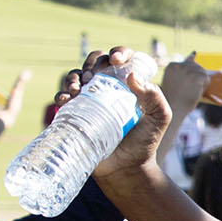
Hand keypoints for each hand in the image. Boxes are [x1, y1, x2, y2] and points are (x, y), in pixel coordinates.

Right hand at [70, 48, 172, 181]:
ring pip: (76, 76)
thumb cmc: (145, 142)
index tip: (117, 60)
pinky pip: (63, 96)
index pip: (121, 59)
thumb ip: (155, 97)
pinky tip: (66, 99)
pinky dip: (62, 93)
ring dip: (74, 76)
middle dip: (93, 63)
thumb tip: (132, 76)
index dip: (118, 53)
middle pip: (95, 62)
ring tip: (79, 89)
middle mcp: (107, 88)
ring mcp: (89, 99)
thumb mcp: (159, 119)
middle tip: (94, 76)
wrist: (126, 168)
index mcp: (127, 84)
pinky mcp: (75, 112)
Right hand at [160, 53, 209, 115]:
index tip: (182, 84)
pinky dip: (204, 86)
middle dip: (195, 77)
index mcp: (172, 65)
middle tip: (188, 89)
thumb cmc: (173, 98)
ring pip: (202, 72)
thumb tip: (193, 55)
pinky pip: (206, 79)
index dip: (188, 76)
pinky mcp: (198, 76)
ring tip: (191, 91)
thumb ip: (182, 68)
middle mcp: (180, 65)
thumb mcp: (175, 80)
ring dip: (200, 82)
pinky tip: (196, 92)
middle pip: (196, 66)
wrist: (173, 108)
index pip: (187, 64)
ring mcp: (189, 70)